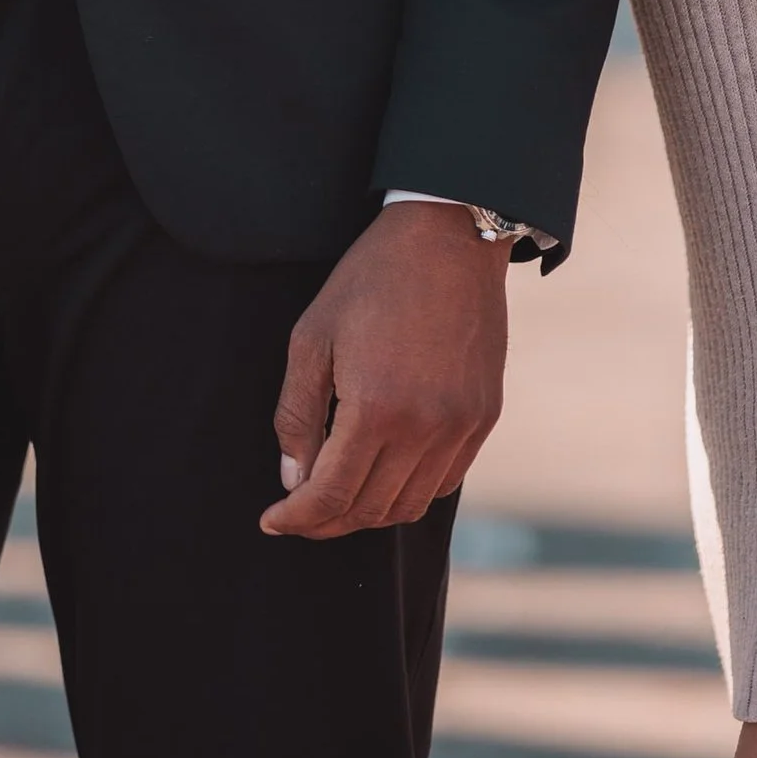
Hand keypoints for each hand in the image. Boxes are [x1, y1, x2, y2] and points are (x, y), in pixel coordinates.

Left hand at [261, 200, 507, 538]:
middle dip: (326, 521)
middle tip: (299, 511)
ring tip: (339, 497)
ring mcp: (461, 426)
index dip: (296, 518)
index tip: (272, 520)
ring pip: (410, 505)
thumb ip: (297, 414)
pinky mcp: (484, 416)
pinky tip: (386, 473)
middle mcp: (425, 428)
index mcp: (376, 409)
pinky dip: (411, 491)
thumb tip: (293, 479)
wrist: (450, 236)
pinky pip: (445, 481)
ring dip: (369, 513)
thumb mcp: (313, 336)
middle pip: (369, 510)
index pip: (330, 496)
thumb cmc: (372, 278)